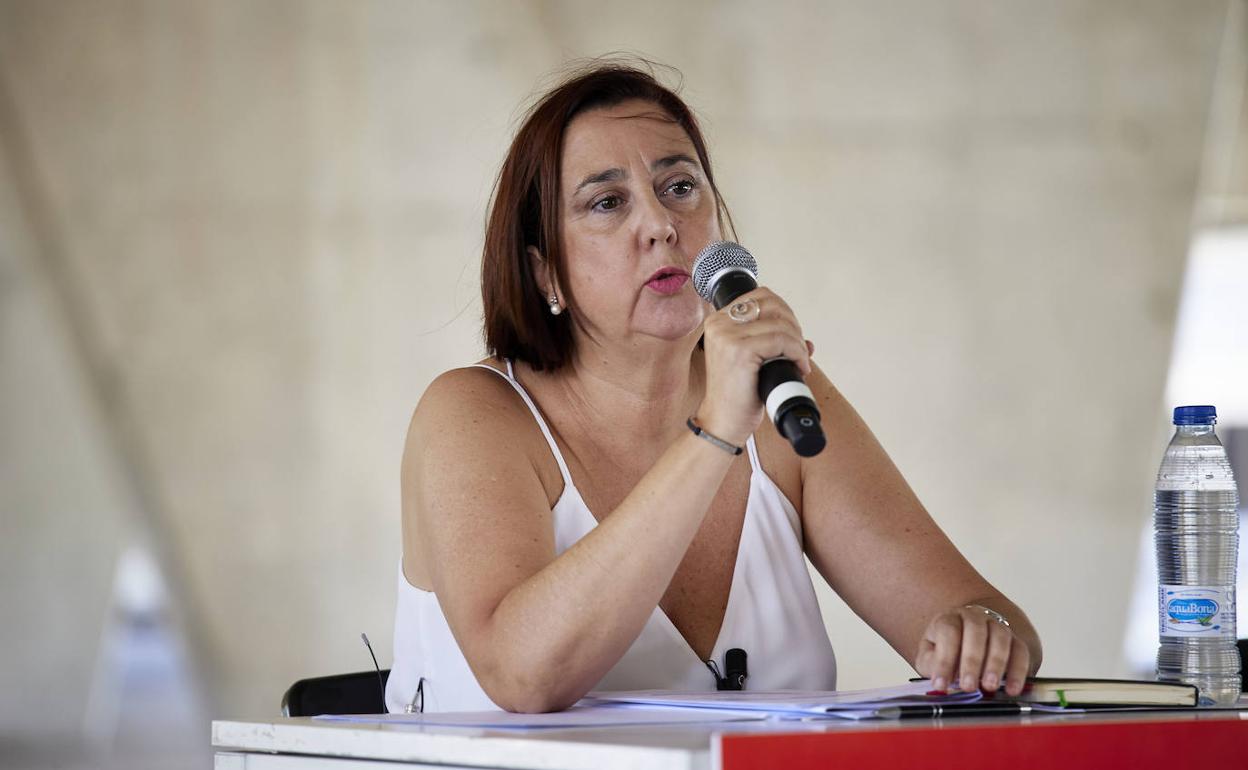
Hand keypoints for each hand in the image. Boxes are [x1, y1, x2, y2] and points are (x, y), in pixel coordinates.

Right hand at [696, 287, 812, 445]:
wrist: (723, 422)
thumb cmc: (737, 395)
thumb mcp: (752, 361)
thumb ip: (773, 343)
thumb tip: (807, 340)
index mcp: (718, 321)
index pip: (762, 296)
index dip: (785, 314)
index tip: (792, 338)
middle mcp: (718, 323)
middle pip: (772, 304)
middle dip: (793, 325)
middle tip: (798, 350)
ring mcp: (726, 335)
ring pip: (780, 323)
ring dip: (798, 342)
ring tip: (799, 362)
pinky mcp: (739, 350)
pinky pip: (781, 340)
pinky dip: (797, 352)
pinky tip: (799, 367)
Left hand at [915, 605, 1029, 695]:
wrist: (968, 640)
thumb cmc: (946, 651)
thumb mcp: (930, 656)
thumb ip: (932, 665)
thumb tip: (940, 682)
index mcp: (949, 618)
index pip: (948, 632)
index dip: (944, 659)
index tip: (941, 684)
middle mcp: (974, 617)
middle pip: (976, 632)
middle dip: (971, 661)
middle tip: (968, 686)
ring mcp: (997, 626)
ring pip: (1001, 638)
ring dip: (996, 663)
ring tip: (989, 686)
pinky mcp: (1015, 640)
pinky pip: (1021, 651)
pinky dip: (1018, 671)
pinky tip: (1012, 689)